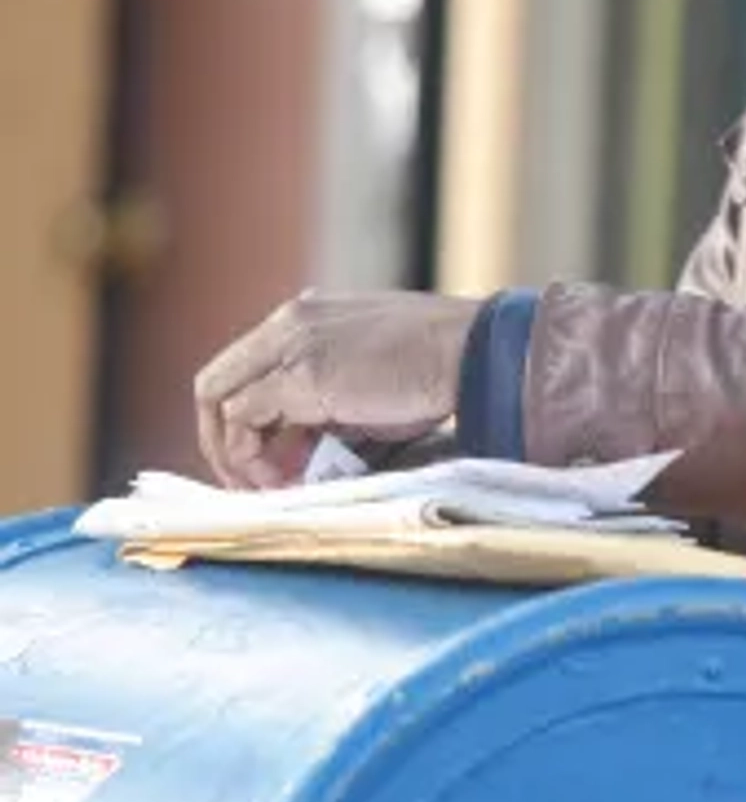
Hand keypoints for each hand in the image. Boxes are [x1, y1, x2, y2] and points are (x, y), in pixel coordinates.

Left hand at [195, 290, 480, 488]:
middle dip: (222, 438)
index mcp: (308, 315)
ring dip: (233, 451)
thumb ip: (332, 398)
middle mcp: (289, 322)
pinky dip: (247, 453)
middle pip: (218, 381)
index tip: (266, 457)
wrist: (472, 351)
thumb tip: (308, 451)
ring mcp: (290, 344)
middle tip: (248, 480)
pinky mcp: (299, 375)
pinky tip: (277, 479)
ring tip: (265, 486)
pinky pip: (243, 417)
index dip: (244, 419)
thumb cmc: (441, 368)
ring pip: (219, 398)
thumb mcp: (371, 375)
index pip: (246, 366)